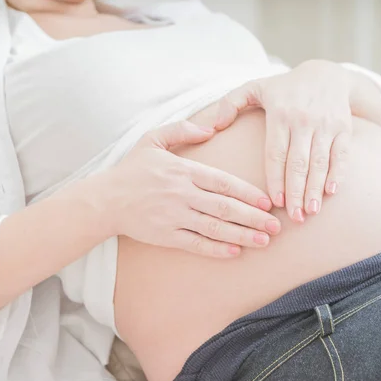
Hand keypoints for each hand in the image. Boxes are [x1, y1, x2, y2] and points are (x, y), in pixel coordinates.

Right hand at [104, 120, 280, 257]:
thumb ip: (182, 130)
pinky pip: (196, 244)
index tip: (268, 202)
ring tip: (264, 241)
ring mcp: (174, 216)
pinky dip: (216, 249)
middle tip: (276, 227)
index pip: (223, 182)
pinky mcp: (165, 235)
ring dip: (242, 236)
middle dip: (254, 218)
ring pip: (215, 228)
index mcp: (183, 170)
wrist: (105, 199)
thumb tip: (210, 127)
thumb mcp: (153, 139)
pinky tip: (235, 252)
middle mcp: (181, 194)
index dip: (248, 193)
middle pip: (225, 207)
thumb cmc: (132, 169)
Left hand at [215, 60, 352, 222]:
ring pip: (320, 162)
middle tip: (293, 217)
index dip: (275, 179)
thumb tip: (213, 126)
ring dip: (315, 188)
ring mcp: (326, 124)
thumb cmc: (284, 88)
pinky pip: (342, 154)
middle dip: (296, 192)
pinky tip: (330, 192)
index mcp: (280, 113)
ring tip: (310, 212)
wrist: (326, 74)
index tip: (275, 202)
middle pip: (299, 162)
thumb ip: (230, 103)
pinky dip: (337, 174)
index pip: (276, 153)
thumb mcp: (254, 87)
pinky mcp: (344, 128)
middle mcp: (304, 119)